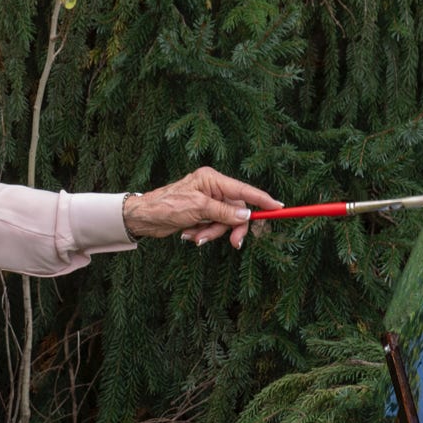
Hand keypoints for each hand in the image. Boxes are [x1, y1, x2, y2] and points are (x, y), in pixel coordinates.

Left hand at [122, 167, 280, 248]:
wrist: (143, 218)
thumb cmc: (167, 206)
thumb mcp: (198, 209)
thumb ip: (224, 213)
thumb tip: (247, 217)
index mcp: (212, 179)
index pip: (244, 190)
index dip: (262, 199)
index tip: (279, 207)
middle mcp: (212, 188)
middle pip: (237, 211)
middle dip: (231, 228)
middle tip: (234, 244)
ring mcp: (207, 202)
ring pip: (225, 222)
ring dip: (212, 233)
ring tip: (196, 237)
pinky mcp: (201, 214)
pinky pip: (213, 227)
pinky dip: (204, 234)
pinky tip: (189, 235)